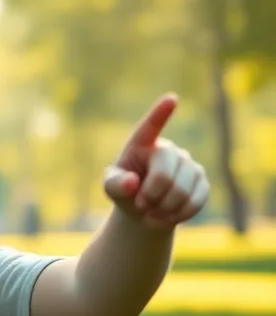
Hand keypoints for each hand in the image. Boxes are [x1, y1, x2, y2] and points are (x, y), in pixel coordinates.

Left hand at [103, 95, 209, 229]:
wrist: (146, 210)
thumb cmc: (126, 192)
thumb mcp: (112, 189)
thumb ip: (115, 185)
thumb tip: (132, 182)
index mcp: (142, 144)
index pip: (151, 126)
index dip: (161, 113)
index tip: (171, 99)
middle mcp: (168, 149)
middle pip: (165, 173)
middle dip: (151, 195)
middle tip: (141, 205)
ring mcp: (188, 163)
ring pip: (183, 190)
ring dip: (164, 208)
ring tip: (152, 213)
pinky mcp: (202, 181)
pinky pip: (196, 200)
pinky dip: (180, 214)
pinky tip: (169, 216)